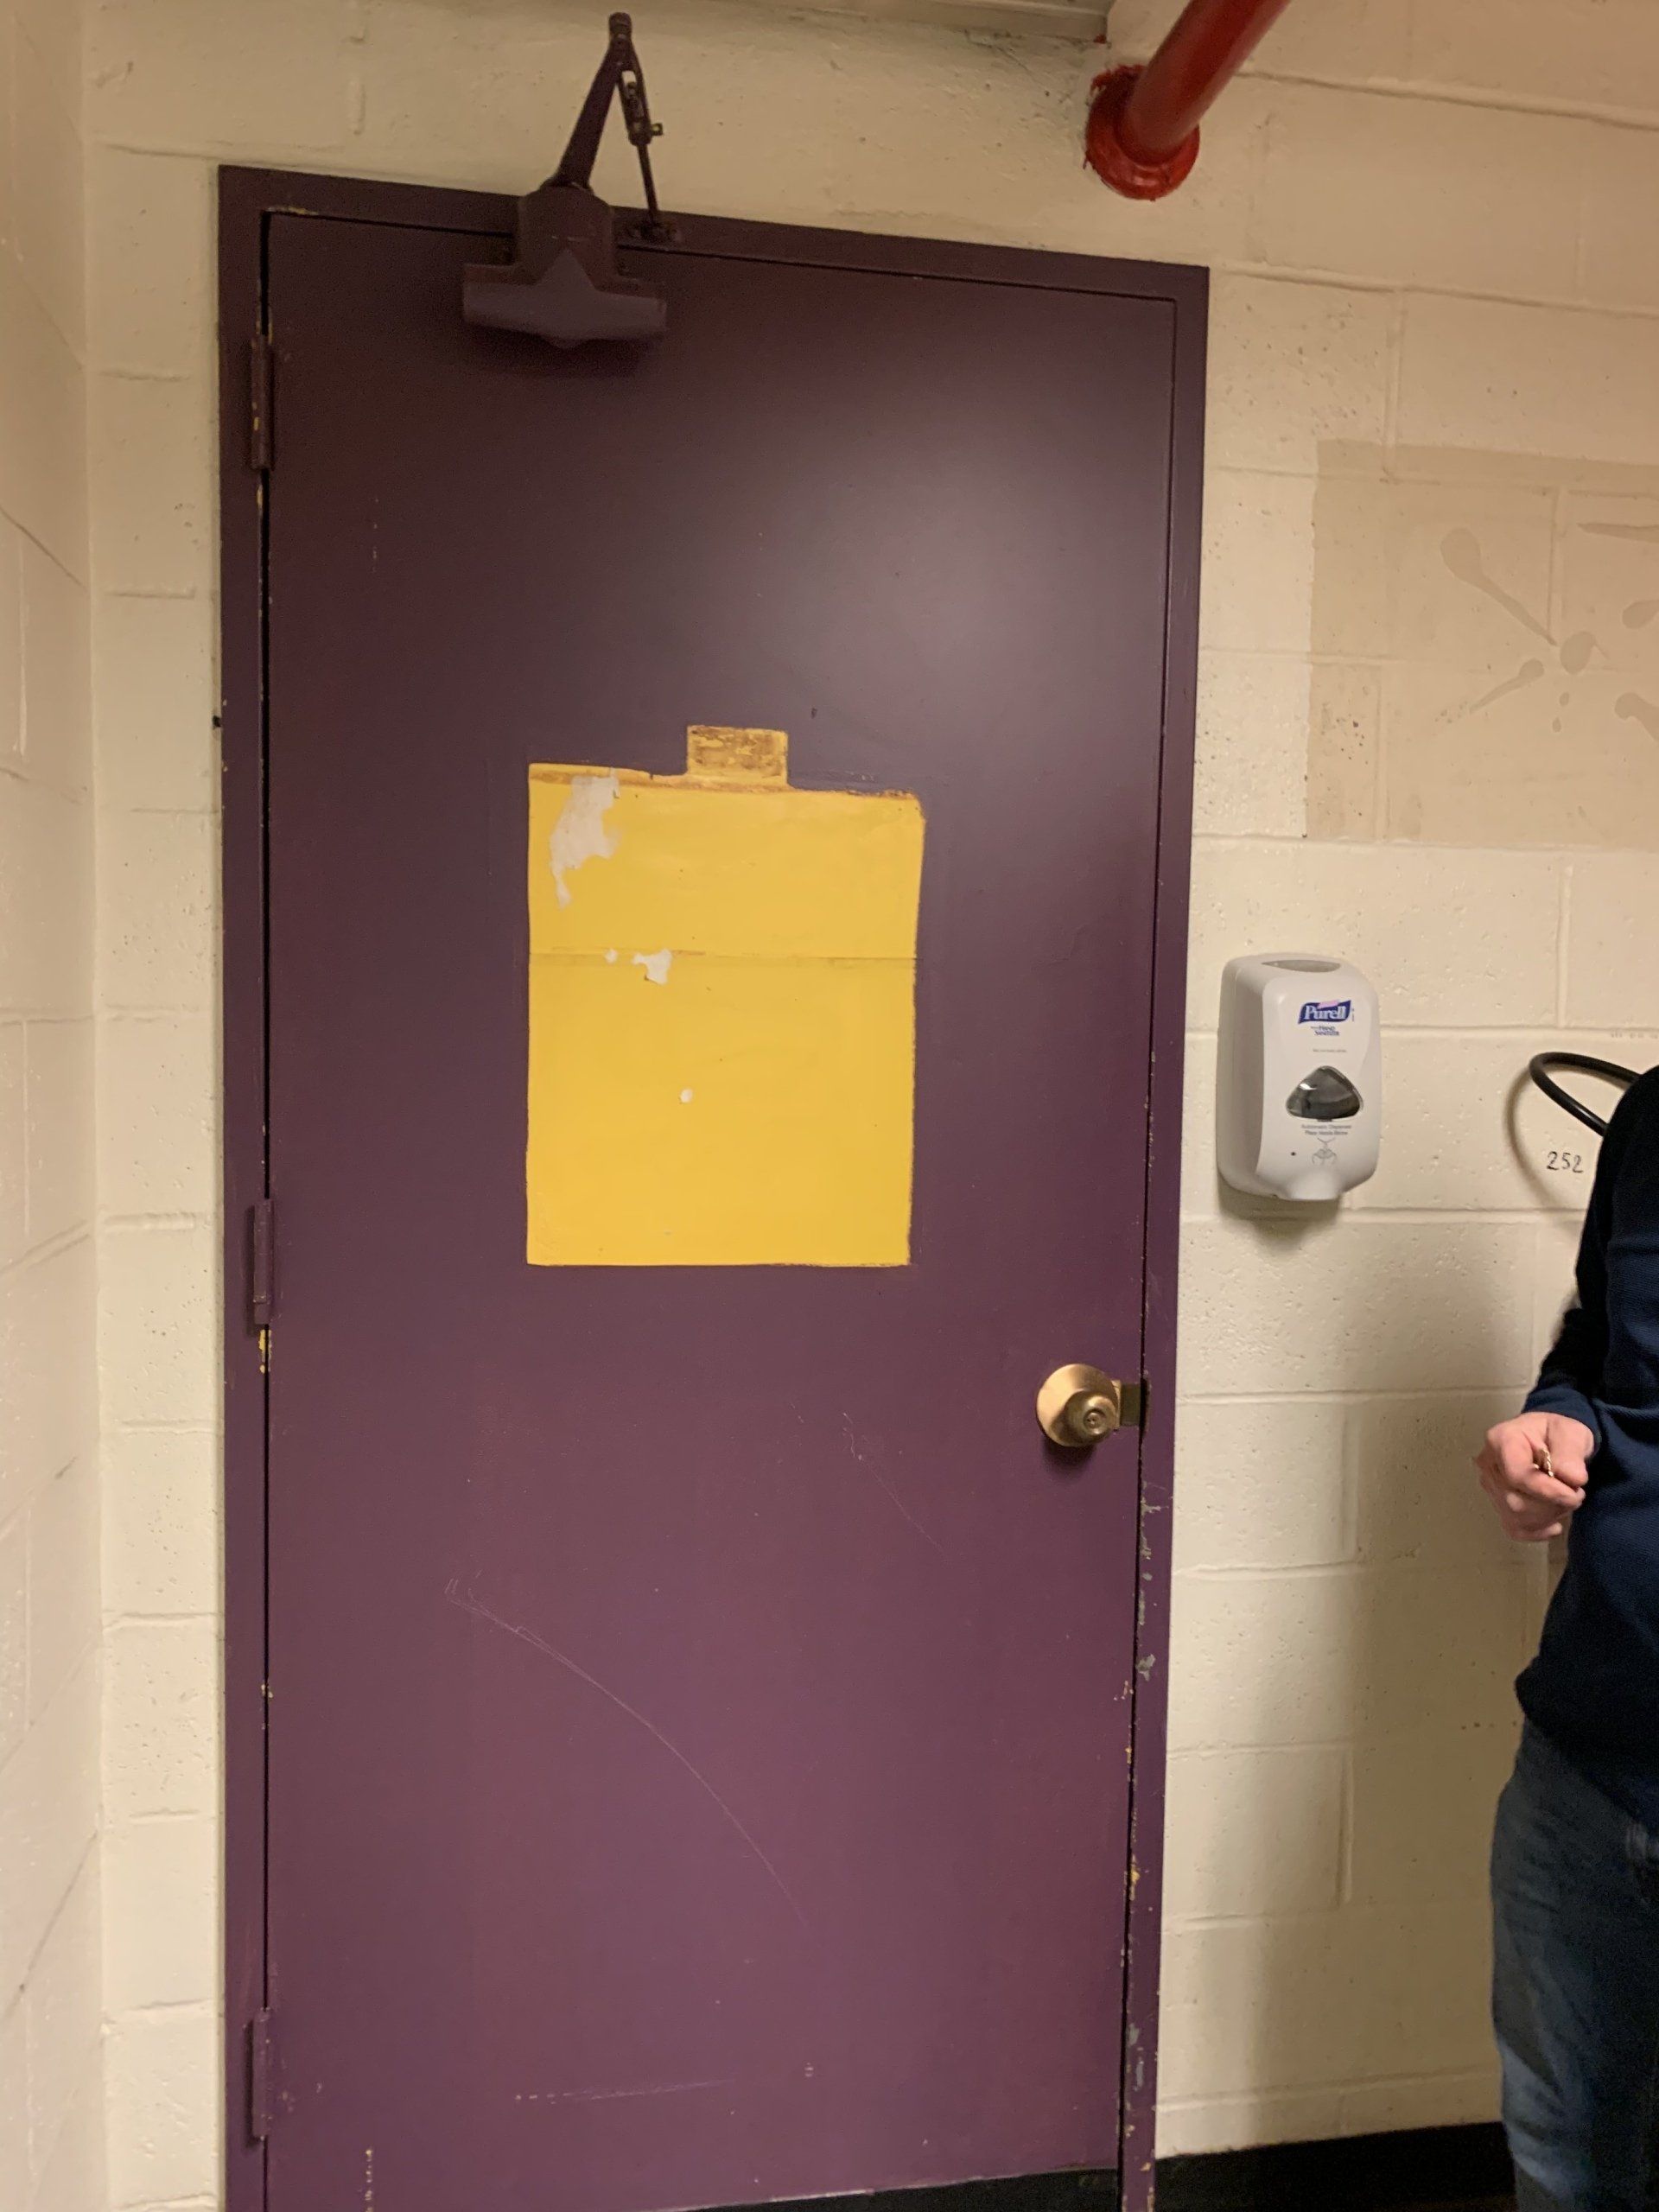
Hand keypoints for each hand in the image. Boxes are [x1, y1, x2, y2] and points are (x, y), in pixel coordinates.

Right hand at [1476, 1411, 1593, 1542]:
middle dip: (1552, 1506)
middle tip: (1576, 1495)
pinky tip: (1554, 1523)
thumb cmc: (1558, 1434)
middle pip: (1515, 1501)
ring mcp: (1491, 1487)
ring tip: (1565, 1502)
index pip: (1516, 1475)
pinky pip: (1515, 1529)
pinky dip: (1537, 1531)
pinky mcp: (1498, 1505)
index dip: (1546, 1491)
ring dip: (1549, 1517)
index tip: (1574, 1494)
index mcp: (1501, 1440)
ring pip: (1515, 1518)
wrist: (1551, 1440)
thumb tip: (1573, 1479)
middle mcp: (1488, 1465)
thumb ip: (1571, 1453)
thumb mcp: (1571, 1434)